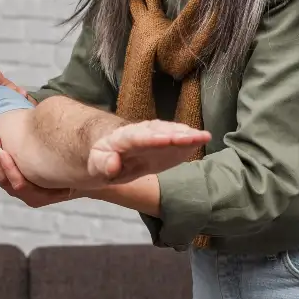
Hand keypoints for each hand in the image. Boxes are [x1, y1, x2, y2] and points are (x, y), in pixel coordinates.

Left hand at [0, 132, 77, 207]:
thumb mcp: (81, 175)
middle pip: (4, 180)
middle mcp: (26, 196)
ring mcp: (19, 190)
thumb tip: (90, 165)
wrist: (80, 181)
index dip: (9, 168)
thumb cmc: (81, 176)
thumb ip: (76, 171)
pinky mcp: (15, 180)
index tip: (4, 151)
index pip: (18, 185)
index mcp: (38, 197)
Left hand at [88, 120, 210, 184]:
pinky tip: (202, 139)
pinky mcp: (164, 143)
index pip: (137, 138)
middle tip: (194, 136)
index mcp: (121, 139)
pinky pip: (177, 139)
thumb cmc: (101, 162)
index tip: (166, 140)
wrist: (108, 156)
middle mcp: (140, 133)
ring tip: (203, 136)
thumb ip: (102, 164)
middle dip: (176, 134)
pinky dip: (189, 139)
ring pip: (170, 132)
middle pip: (158, 132)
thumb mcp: (95, 166)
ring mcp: (154, 136)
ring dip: (187, 134)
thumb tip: (113, 165)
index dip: (151, 139)